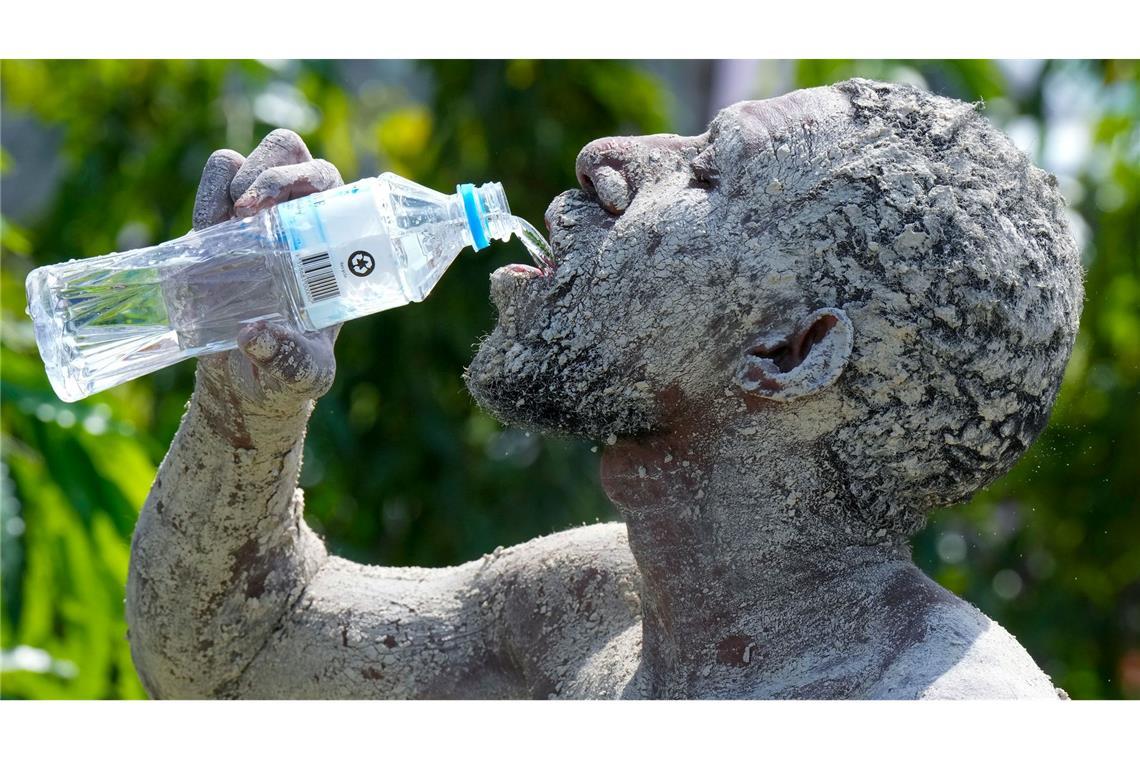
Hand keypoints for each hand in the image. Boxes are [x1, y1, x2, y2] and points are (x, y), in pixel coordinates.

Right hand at [191, 129, 343, 414]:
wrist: (246, 384)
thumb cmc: (289, 373)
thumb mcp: (301, 376)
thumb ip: (289, 362)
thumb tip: (256, 335)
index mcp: (332, 245)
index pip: (330, 183)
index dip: (305, 180)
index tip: (276, 210)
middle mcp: (297, 220)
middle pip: (289, 154)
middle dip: (269, 171)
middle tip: (248, 213)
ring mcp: (253, 218)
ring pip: (247, 161)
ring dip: (235, 180)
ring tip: (226, 227)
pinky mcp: (215, 226)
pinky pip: (214, 179)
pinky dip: (208, 191)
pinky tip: (206, 231)